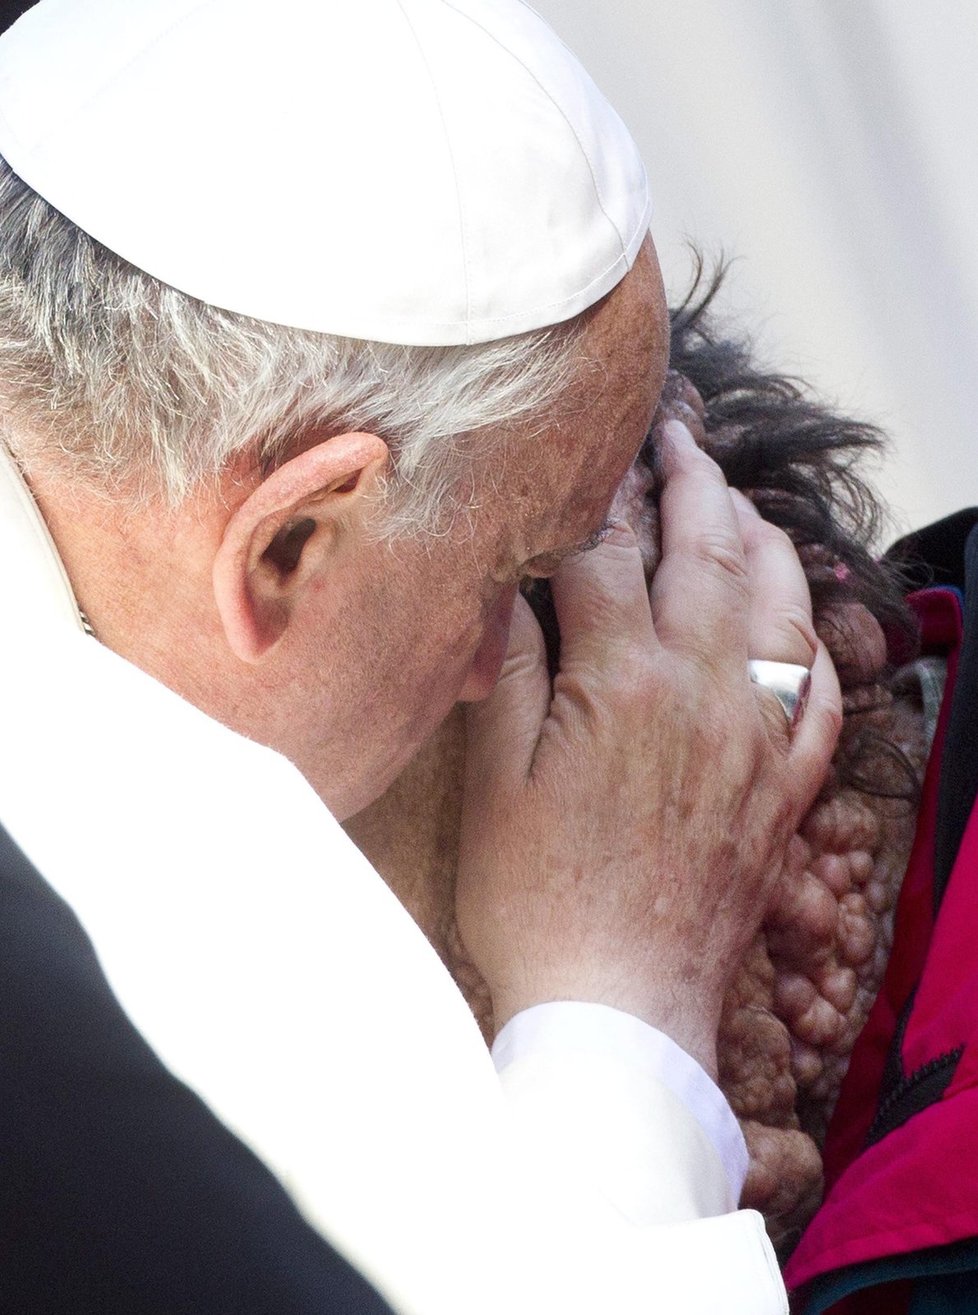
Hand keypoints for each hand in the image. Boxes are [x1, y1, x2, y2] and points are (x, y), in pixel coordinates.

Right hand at [455, 421, 841, 1075]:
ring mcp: (755, 738)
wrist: (620, 1008)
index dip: (596, 497)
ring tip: (739, 503)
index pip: (609, 554)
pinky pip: (819, 696)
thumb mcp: (493, 781)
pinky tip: (798, 621)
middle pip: (704, 555)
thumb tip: (504, 589)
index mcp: (621, 681)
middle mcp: (702, 692)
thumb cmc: (539, 902)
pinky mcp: (783, 788)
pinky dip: (812, 644)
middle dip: (689, 483)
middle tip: (678, 437)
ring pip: (777, 608)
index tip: (591, 455)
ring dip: (760, 542)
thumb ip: (507, 670)